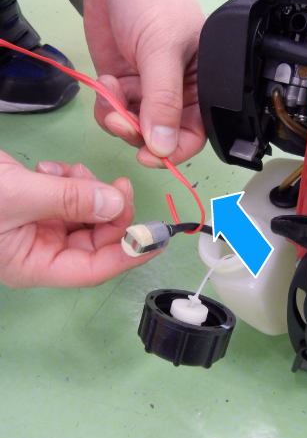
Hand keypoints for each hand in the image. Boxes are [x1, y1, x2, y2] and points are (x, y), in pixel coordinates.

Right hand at [0, 151, 159, 287]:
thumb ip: (69, 199)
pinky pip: (66, 196)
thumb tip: (116, 205)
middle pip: (94, 238)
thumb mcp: (18, 196)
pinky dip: (67, 179)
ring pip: (84, 213)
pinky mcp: (34, 205)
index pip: (94, 269)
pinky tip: (51, 168)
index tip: (156, 239)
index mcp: (34, 265)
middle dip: (111, 210)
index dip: (129, 254)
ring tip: (72, 170)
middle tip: (121, 185)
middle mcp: (39, 251)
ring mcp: (37, 228)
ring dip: (87, 189)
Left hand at [84, 0, 205, 167]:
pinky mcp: (124, 85)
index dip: (174, 151)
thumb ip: (163, 100)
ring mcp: (148, 91)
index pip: (195, 133)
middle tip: (119, 119)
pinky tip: (107, 82)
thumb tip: (163, 147)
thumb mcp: (162, 48)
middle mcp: (178, 94)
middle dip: (139, 134)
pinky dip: (106, 108)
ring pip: (135, 129)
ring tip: (111, 91)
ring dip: (119, 120)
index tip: (149, 156)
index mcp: (203, 87)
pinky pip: (115, 114)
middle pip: (162, 137)